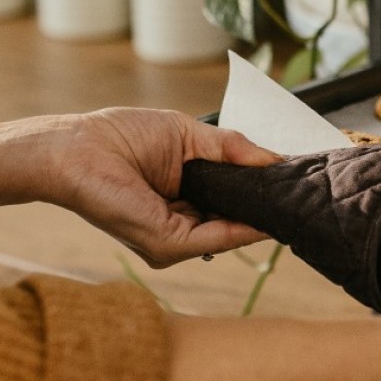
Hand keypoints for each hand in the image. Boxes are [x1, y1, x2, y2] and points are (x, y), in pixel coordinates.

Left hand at [52, 108, 280, 266]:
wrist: (78, 149)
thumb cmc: (121, 137)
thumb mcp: (190, 136)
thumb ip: (232, 149)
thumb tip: (275, 159)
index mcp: (185, 201)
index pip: (233, 204)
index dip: (262, 193)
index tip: (294, 181)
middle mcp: (182, 226)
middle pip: (238, 222)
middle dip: (268, 206)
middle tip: (302, 189)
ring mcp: (175, 239)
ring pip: (233, 233)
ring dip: (263, 216)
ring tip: (291, 196)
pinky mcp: (168, 244)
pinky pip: (219, 238)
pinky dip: (246, 227)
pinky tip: (267, 212)